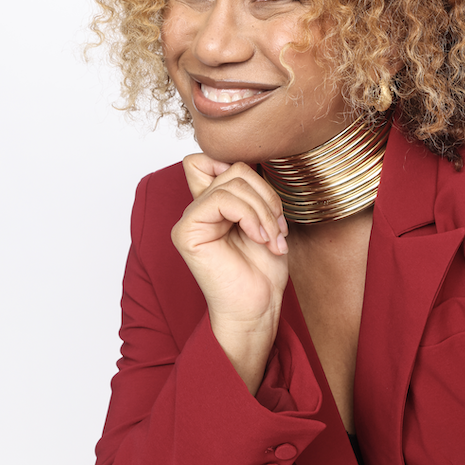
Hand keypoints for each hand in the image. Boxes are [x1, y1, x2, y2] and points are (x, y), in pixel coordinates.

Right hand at [171, 154, 289, 393]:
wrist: (257, 307)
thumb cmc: (262, 268)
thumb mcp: (264, 217)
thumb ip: (248, 190)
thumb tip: (248, 163)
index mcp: (211, 203)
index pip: (210, 158)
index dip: (240, 169)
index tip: (266, 206)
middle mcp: (197, 208)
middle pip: (232, 168)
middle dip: (266, 196)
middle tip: (277, 229)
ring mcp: (189, 219)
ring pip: (232, 183)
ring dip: (263, 211)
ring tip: (272, 239)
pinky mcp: (187, 232)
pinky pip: (223, 199)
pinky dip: (251, 216)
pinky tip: (260, 239)